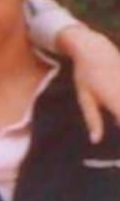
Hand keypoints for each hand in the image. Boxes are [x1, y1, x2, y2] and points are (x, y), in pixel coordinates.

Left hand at [59, 26, 119, 142]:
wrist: (94, 48)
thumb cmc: (85, 75)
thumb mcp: (85, 99)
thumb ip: (93, 120)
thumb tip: (95, 141)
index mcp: (115, 101)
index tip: (117, 151)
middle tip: (115, 134)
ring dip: (119, 114)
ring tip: (114, 118)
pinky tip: (116, 112)